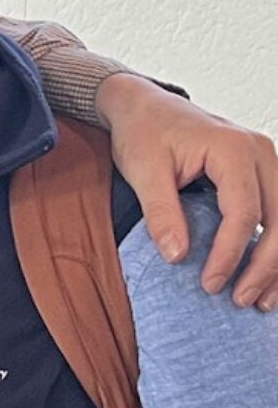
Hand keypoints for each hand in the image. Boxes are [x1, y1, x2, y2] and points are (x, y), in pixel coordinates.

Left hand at [99, 73, 277, 309]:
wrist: (145, 106)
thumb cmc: (143, 134)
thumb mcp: (142, 171)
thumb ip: (161, 212)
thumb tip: (177, 257)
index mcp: (233, 149)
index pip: (243, 213)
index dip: (231, 254)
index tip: (210, 285)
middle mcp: (262, 152)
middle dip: (266, 266)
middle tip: (242, 301)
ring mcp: (269, 161)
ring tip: (261, 300)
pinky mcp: (265, 173)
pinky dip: (277, 245)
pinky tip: (268, 278)